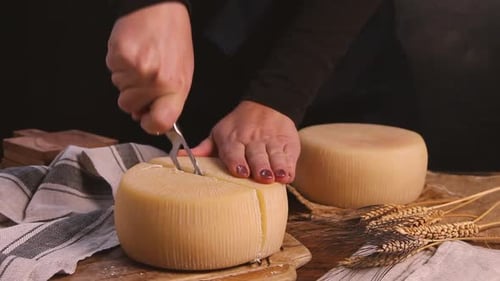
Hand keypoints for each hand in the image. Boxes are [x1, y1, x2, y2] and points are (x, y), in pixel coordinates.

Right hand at [105, 2, 193, 133]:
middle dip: (134, 95)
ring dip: (126, 77)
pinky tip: (132, 51)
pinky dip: (118, 63)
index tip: (147, 119)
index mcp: (176, 87)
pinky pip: (112, 70)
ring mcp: (136, 69)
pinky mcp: (119, 56)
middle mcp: (156, 80)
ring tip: (141, 58)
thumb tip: (146, 117)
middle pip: (129, 107)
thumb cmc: (173, 40)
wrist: (161, 9)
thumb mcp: (182, 73)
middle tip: (145, 75)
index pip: (160, 122)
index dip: (150, 125)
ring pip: (119, 89)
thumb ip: (167, 99)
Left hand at [190, 101, 300, 183]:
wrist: (269, 104)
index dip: (237, 161)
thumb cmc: (239, 126)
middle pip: (256, 154)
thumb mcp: (220, 133)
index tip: (239, 171)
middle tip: (261, 176)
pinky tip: (288, 174)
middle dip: (258, 165)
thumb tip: (180, 158)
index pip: (233, 150)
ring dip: (275, 166)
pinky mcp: (288, 144)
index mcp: (233, 138)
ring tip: (277, 177)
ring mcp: (271, 142)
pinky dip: (289, 165)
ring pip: (274, 155)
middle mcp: (252, 140)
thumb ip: (205, 148)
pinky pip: (289, 156)